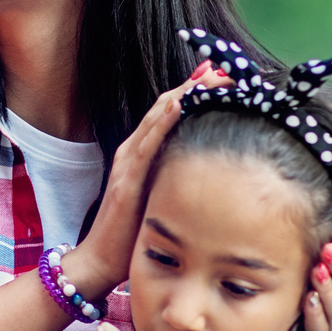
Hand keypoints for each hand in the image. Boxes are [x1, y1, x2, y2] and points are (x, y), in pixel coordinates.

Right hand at [63, 63, 229, 297]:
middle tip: (231, 68)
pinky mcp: (126, 181)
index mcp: (142, 152)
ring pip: (158, 116)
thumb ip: (179, 177)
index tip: (229, 76)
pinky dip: (164, 121)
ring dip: (186, 93)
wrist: (101, 262)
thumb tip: (214, 168)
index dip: (199, 90)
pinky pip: (146, 145)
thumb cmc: (134, 234)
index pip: (172, 110)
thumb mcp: (163, 196)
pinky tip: (181, 104)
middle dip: (199, 84)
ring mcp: (127, 163)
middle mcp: (133, 150)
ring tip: (214, 76)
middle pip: (167, 104)